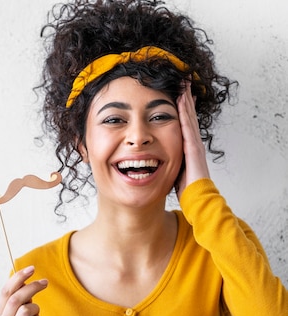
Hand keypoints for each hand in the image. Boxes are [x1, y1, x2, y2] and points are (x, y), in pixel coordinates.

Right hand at [0, 266, 49, 315]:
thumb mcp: (20, 309)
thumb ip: (19, 295)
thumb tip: (23, 278)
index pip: (5, 292)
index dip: (18, 278)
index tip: (31, 268)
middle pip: (16, 299)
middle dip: (32, 287)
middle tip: (44, 282)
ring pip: (26, 310)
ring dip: (36, 309)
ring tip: (35, 315)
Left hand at [176, 80, 209, 198]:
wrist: (197, 199)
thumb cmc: (186, 188)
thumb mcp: (173, 169)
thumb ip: (167, 160)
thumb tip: (155, 157)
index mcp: (186, 146)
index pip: (182, 122)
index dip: (181, 107)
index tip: (177, 92)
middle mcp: (191, 141)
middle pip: (187, 114)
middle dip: (185, 97)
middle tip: (183, 79)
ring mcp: (193, 143)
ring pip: (189, 116)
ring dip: (186, 99)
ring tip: (184, 83)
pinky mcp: (192, 147)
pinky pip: (187, 126)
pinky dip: (185, 112)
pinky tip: (182, 100)